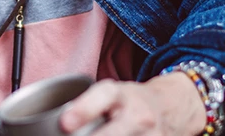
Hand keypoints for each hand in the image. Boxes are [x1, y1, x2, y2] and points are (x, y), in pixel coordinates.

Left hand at [59, 73, 205, 135]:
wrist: (171, 107)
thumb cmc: (130, 102)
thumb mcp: (109, 93)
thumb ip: (85, 107)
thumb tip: (53, 128)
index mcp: (121, 95)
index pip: (104, 97)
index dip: (83, 110)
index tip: (65, 124)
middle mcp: (138, 116)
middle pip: (112, 134)